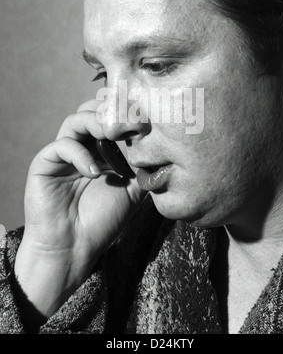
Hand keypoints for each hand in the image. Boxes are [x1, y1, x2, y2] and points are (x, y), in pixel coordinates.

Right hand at [14, 99, 145, 317]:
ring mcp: (63, 154)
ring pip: (75, 120)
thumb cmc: (102, 220)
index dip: (126, 114)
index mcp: (102, 150)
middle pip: (92, 111)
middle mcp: (82, 146)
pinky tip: (94, 172)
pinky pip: (62, 146)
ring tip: (112, 136)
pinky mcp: (45, 163)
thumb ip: (142, 167)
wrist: (74, 247)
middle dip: (112, 112)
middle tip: (130, 122)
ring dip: (96, 123)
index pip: (111, 119)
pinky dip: (80, 154)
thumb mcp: (131, 190)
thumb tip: (160, 147)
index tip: (145, 120)